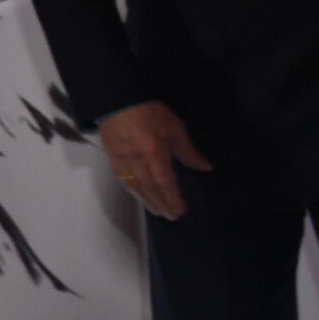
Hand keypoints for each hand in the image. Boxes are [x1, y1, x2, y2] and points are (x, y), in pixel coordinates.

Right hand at [96, 100, 206, 219]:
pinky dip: (134, 191)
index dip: (172, 198)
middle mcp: (137, 161)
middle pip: (150, 188)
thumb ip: (188, 151)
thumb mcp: (174, 128)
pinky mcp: (113, 159)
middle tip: (171, 216)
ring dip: (148, 201)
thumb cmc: (149, 112)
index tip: (180, 210)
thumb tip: (204, 167)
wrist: (118, 103)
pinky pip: (124, 180)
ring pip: (136, 187)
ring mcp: (123, 161)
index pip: (164, 181)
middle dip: (161, 203)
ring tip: (157, 211)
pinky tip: (140, 196)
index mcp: (154, 152)